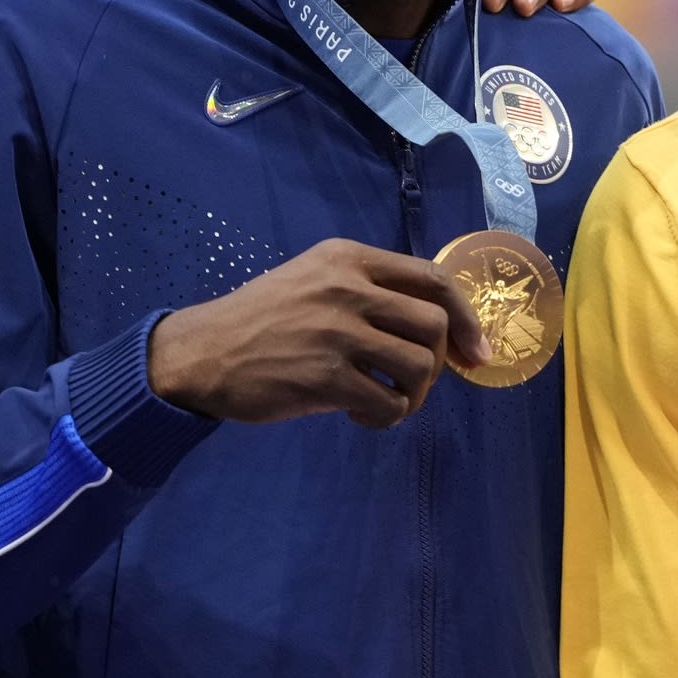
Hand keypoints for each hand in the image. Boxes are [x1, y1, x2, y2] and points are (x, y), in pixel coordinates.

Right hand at [146, 239, 490, 428]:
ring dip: (412, 395)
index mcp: (348, 259)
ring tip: (383, 401)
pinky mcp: (325, 376)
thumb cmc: (260, 320)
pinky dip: (384, 418)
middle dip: (439, 364)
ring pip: (419, 367)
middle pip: (434, 325)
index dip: (466, 317)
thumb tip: (436, 327)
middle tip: (415, 385)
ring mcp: (337, 332)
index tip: (475, 351)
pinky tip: (357, 415)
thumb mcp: (314, 281)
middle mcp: (347, 288)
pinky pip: (389, 404)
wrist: (202, 353)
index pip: (433, 278)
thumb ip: (367, 291)